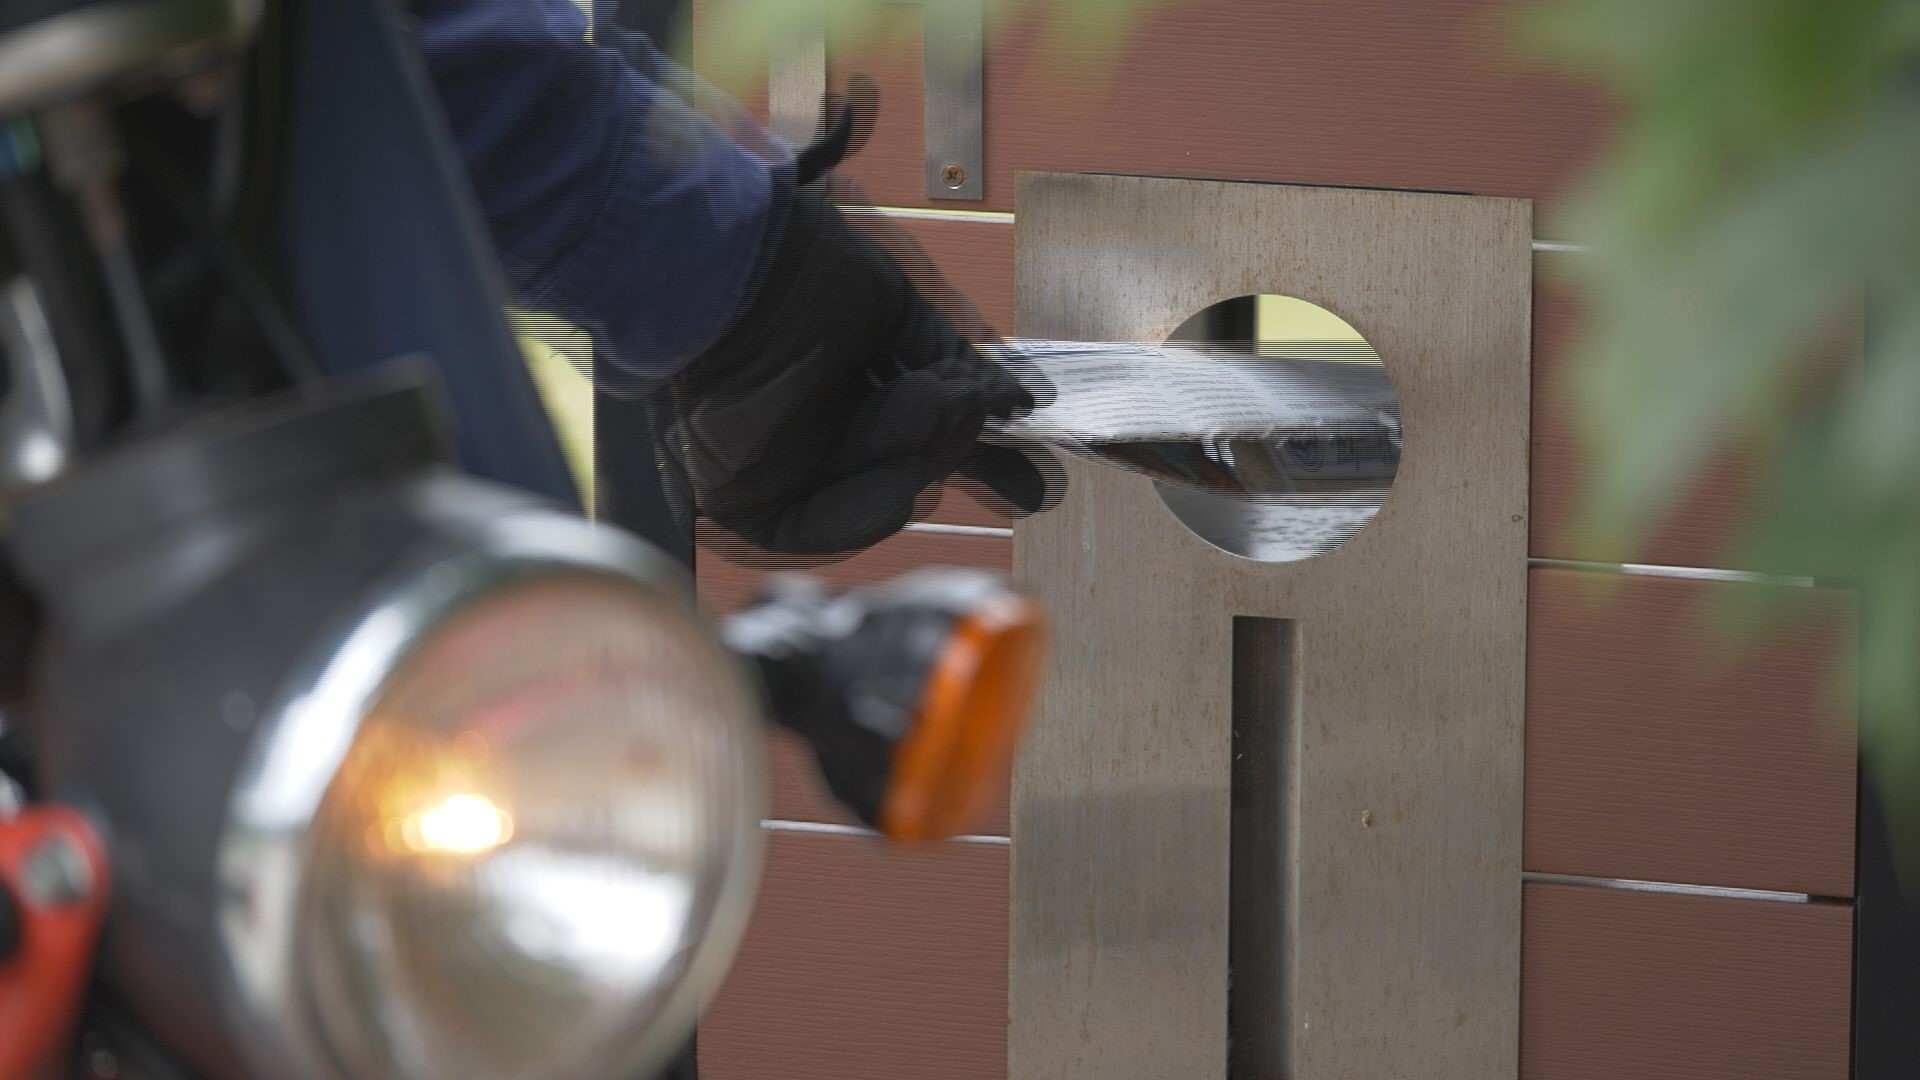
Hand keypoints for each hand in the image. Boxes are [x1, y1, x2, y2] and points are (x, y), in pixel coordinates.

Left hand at [657, 91, 1062, 560]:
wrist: (744, 263)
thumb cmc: (810, 268)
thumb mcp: (903, 316)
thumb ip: (957, 367)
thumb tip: (1021, 407)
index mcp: (851, 388)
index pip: (919, 441)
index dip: (977, 463)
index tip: (1033, 487)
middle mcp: (815, 433)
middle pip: (898, 476)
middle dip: (942, 454)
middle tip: (970, 419)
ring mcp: (778, 467)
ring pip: (864, 502)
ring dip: (907, 468)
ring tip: (928, 411)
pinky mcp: (739, 494)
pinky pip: (805, 531)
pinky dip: (858, 514)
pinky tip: (899, 484)